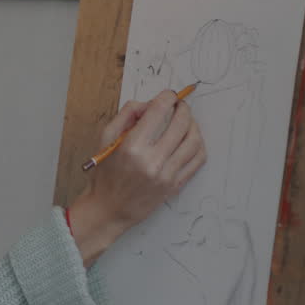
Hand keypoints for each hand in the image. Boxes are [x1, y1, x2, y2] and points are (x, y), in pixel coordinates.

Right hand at [70, 90, 205, 265]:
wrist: (110, 208)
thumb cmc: (105, 174)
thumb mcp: (105, 140)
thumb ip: (126, 116)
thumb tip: (148, 104)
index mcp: (132, 147)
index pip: (158, 112)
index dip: (167, 98)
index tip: (168, 95)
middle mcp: (152, 161)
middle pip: (180, 124)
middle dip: (183, 109)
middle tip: (180, 105)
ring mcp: (167, 174)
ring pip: (193, 141)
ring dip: (193, 125)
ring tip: (186, 122)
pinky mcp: (176, 184)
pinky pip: (197, 160)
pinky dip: (198, 145)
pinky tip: (191, 139)